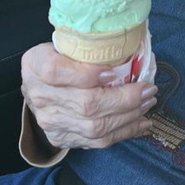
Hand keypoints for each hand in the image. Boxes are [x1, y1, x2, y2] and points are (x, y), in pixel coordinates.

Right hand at [21, 43, 157, 149]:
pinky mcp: (62, 138)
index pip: (56, 71)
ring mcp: (51, 122)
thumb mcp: (65, 43)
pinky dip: (124, 132)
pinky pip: (97, 141)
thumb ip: (88, 46)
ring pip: (95, 128)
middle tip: (149, 89)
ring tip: (148, 103)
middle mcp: (40, 97)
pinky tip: (140, 122)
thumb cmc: (58, 58)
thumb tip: (129, 50)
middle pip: (86, 104)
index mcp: (36, 65)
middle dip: (125, 99)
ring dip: (129, 116)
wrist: (36, 87)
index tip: (113, 71)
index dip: (86, 74)